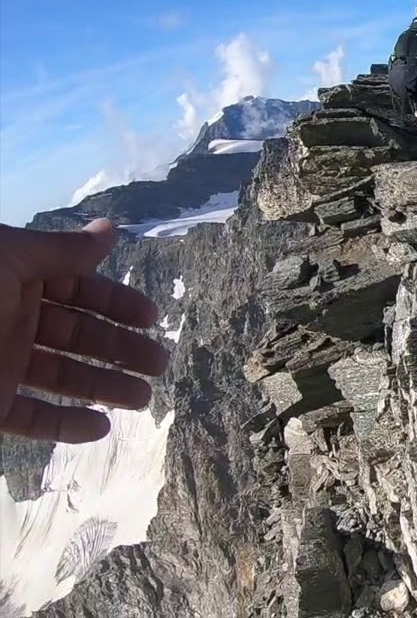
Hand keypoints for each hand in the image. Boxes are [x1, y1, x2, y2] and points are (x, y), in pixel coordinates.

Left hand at [0, 219, 166, 442]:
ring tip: (142, 399)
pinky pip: (31, 416)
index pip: (78, 287)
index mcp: (14, 277)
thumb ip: (62, 250)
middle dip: (120, 349)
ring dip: (104, 387)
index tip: (152, 318)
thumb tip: (111, 231)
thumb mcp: (8, 258)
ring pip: (61, 377)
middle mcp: (9, 318)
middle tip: (159, 364)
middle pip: (76, 334)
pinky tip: (100, 427)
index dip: (116, 302)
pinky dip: (65, 424)